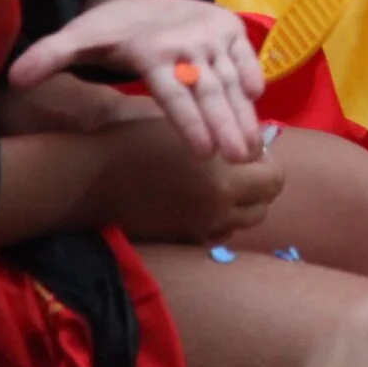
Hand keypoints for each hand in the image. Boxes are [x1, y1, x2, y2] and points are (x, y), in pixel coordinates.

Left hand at [8, 0, 265, 160]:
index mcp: (151, 50)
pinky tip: (259, 102)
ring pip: (230, 79)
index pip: (173, 92)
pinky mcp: (229, 28)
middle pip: (208, 90)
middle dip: (226, 124)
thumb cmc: (107, 31)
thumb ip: (50, 57)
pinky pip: (245, 56)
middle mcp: (185, 42)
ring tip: (252, 147)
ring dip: (244, 112)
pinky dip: (253, 76)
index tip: (203, 153)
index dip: (188, 122)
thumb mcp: (76, 41)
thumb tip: (13, 77)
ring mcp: (211, 34)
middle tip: (240, 158)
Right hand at [89, 115, 285, 244]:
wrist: (94, 180)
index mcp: (224, 174)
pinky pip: (222, 233)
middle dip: (262, 181)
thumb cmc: (137, 141)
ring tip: (224, 182)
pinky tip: (205, 201)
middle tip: (242, 165)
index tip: (245, 145)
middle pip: (267, 200)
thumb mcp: (189, 126)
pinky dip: (224, 220)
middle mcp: (220, 206)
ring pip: (248, 220)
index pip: (273, 173)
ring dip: (245, 202)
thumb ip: (224, 137)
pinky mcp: (186, 240)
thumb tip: (253, 145)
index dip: (264, 156)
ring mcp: (203, 227)